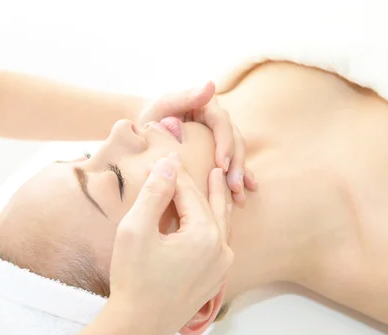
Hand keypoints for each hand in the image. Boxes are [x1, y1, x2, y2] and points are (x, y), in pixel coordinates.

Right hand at [109, 153, 232, 334]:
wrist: (138, 329)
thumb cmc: (134, 279)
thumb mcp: (137, 230)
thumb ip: (155, 193)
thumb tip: (169, 165)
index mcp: (205, 235)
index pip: (190, 193)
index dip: (174, 174)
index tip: (164, 157)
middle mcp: (221, 250)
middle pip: (210, 206)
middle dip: (201, 184)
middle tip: (203, 165)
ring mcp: (221, 267)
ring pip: (220, 224)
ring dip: (215, 202)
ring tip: (218, 182)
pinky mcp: (215, 280)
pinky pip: (218, 244)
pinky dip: (213, 225)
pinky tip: (211, 221)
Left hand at [138, 82, 257, 203]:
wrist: (144, 129)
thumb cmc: (151, 116)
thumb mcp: (164, 105)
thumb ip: (185, 96)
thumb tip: (211, 85)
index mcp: (208, 106)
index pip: (222, 123)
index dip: (225, 144)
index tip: (222, 165)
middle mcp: (218, 120)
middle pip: (235, 140)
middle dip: (236, 165)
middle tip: (233, 187)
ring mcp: (220, 136)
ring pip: (237, 154)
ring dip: (240, 174)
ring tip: (238, 195)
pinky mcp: (218, 150)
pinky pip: (232, 163)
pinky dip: (239, 177)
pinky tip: (243, 194)